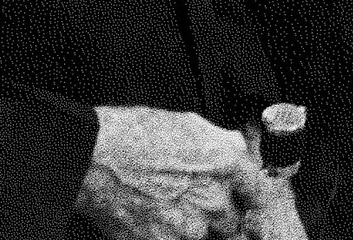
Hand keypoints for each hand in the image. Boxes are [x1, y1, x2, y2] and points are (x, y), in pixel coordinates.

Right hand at [74, 106, 306, 239]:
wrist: (92, 155)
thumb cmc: (135, 133)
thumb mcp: (191, 124)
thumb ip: (221, 144)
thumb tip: (236, 151)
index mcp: (228, 163)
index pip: (260, 193)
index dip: (251, 199)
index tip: (246, 203)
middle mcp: (216, 198)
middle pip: (235, 223)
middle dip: (223, 219)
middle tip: (198, 209)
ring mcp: (190, 228)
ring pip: (208, 239)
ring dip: (198, 232)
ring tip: (171, 214)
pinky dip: (171, 236)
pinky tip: (155, 224)